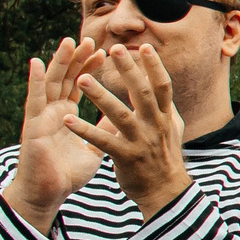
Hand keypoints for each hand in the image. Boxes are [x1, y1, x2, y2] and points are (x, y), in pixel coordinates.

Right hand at [4, 38, 110, 235]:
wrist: (47, 195)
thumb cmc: (66, 173)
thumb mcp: (93, 148)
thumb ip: (103, 130)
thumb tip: (120, 116)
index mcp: (66, 115)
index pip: (79, 85)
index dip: (90, 67)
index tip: (105, 52)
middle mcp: (53, 112)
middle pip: (65, 78)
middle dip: (77, 58)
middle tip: (91, 39)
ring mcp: (41, 117)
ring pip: (50, 83)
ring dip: (59, 62)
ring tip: (69, 42)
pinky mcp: (32, 126)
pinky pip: (33, 100)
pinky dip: (34, 80)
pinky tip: (36, 62)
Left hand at [74, 44, 190, 219]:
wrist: (165, 192)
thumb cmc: (165, 159)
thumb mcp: (172, 131)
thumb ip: (166, 109)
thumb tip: (164, 89)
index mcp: (165, 117)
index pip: (162, 86)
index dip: (155, 66)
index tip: (145, 47)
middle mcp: (155, 126)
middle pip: (142, 93)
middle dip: (128, 71)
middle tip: (114, 50)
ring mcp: (141, 141)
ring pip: (119, 114)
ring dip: (99, 96)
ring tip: (81, 79)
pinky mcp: (126, 158)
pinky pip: (102, 141)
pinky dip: (84, 130)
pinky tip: (67, 120)